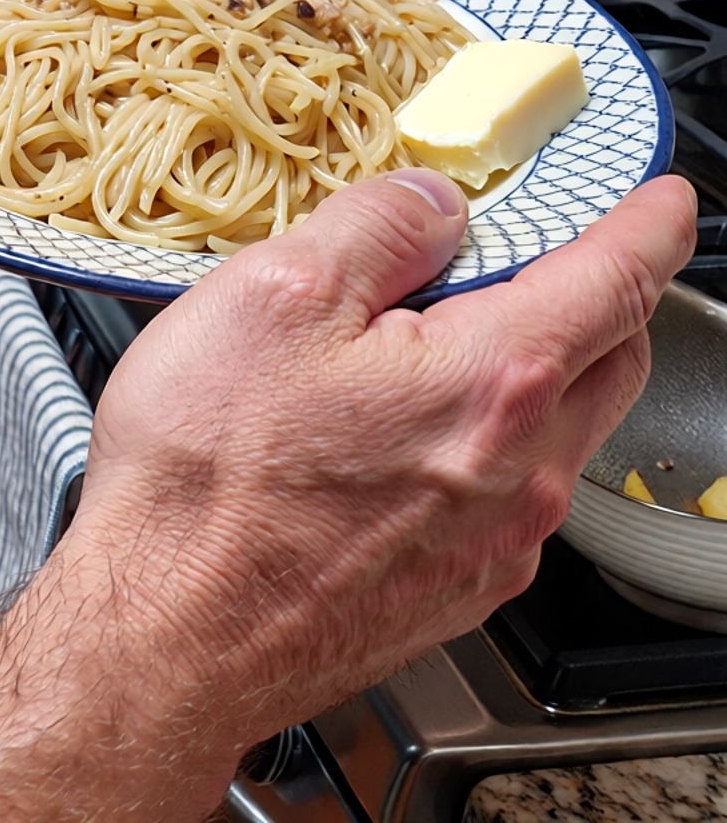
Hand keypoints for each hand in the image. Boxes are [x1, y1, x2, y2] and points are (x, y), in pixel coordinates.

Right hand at [67, 169, 696, 746]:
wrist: (169, 631)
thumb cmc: (208, 479)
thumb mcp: (273, 293)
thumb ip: (374, 226)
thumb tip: (433, 200)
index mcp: (491, 383)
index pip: (616, 280)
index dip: (648, 222)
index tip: (661, 199)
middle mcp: (518, 473)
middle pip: (611, 360)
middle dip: (598, 295)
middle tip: (539, 249)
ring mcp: (495, 543)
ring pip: (559, 430)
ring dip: (532, 369)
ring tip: (427, 336)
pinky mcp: (455, 588)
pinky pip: (506, 490)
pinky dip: (484, 437)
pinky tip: (392, 424)